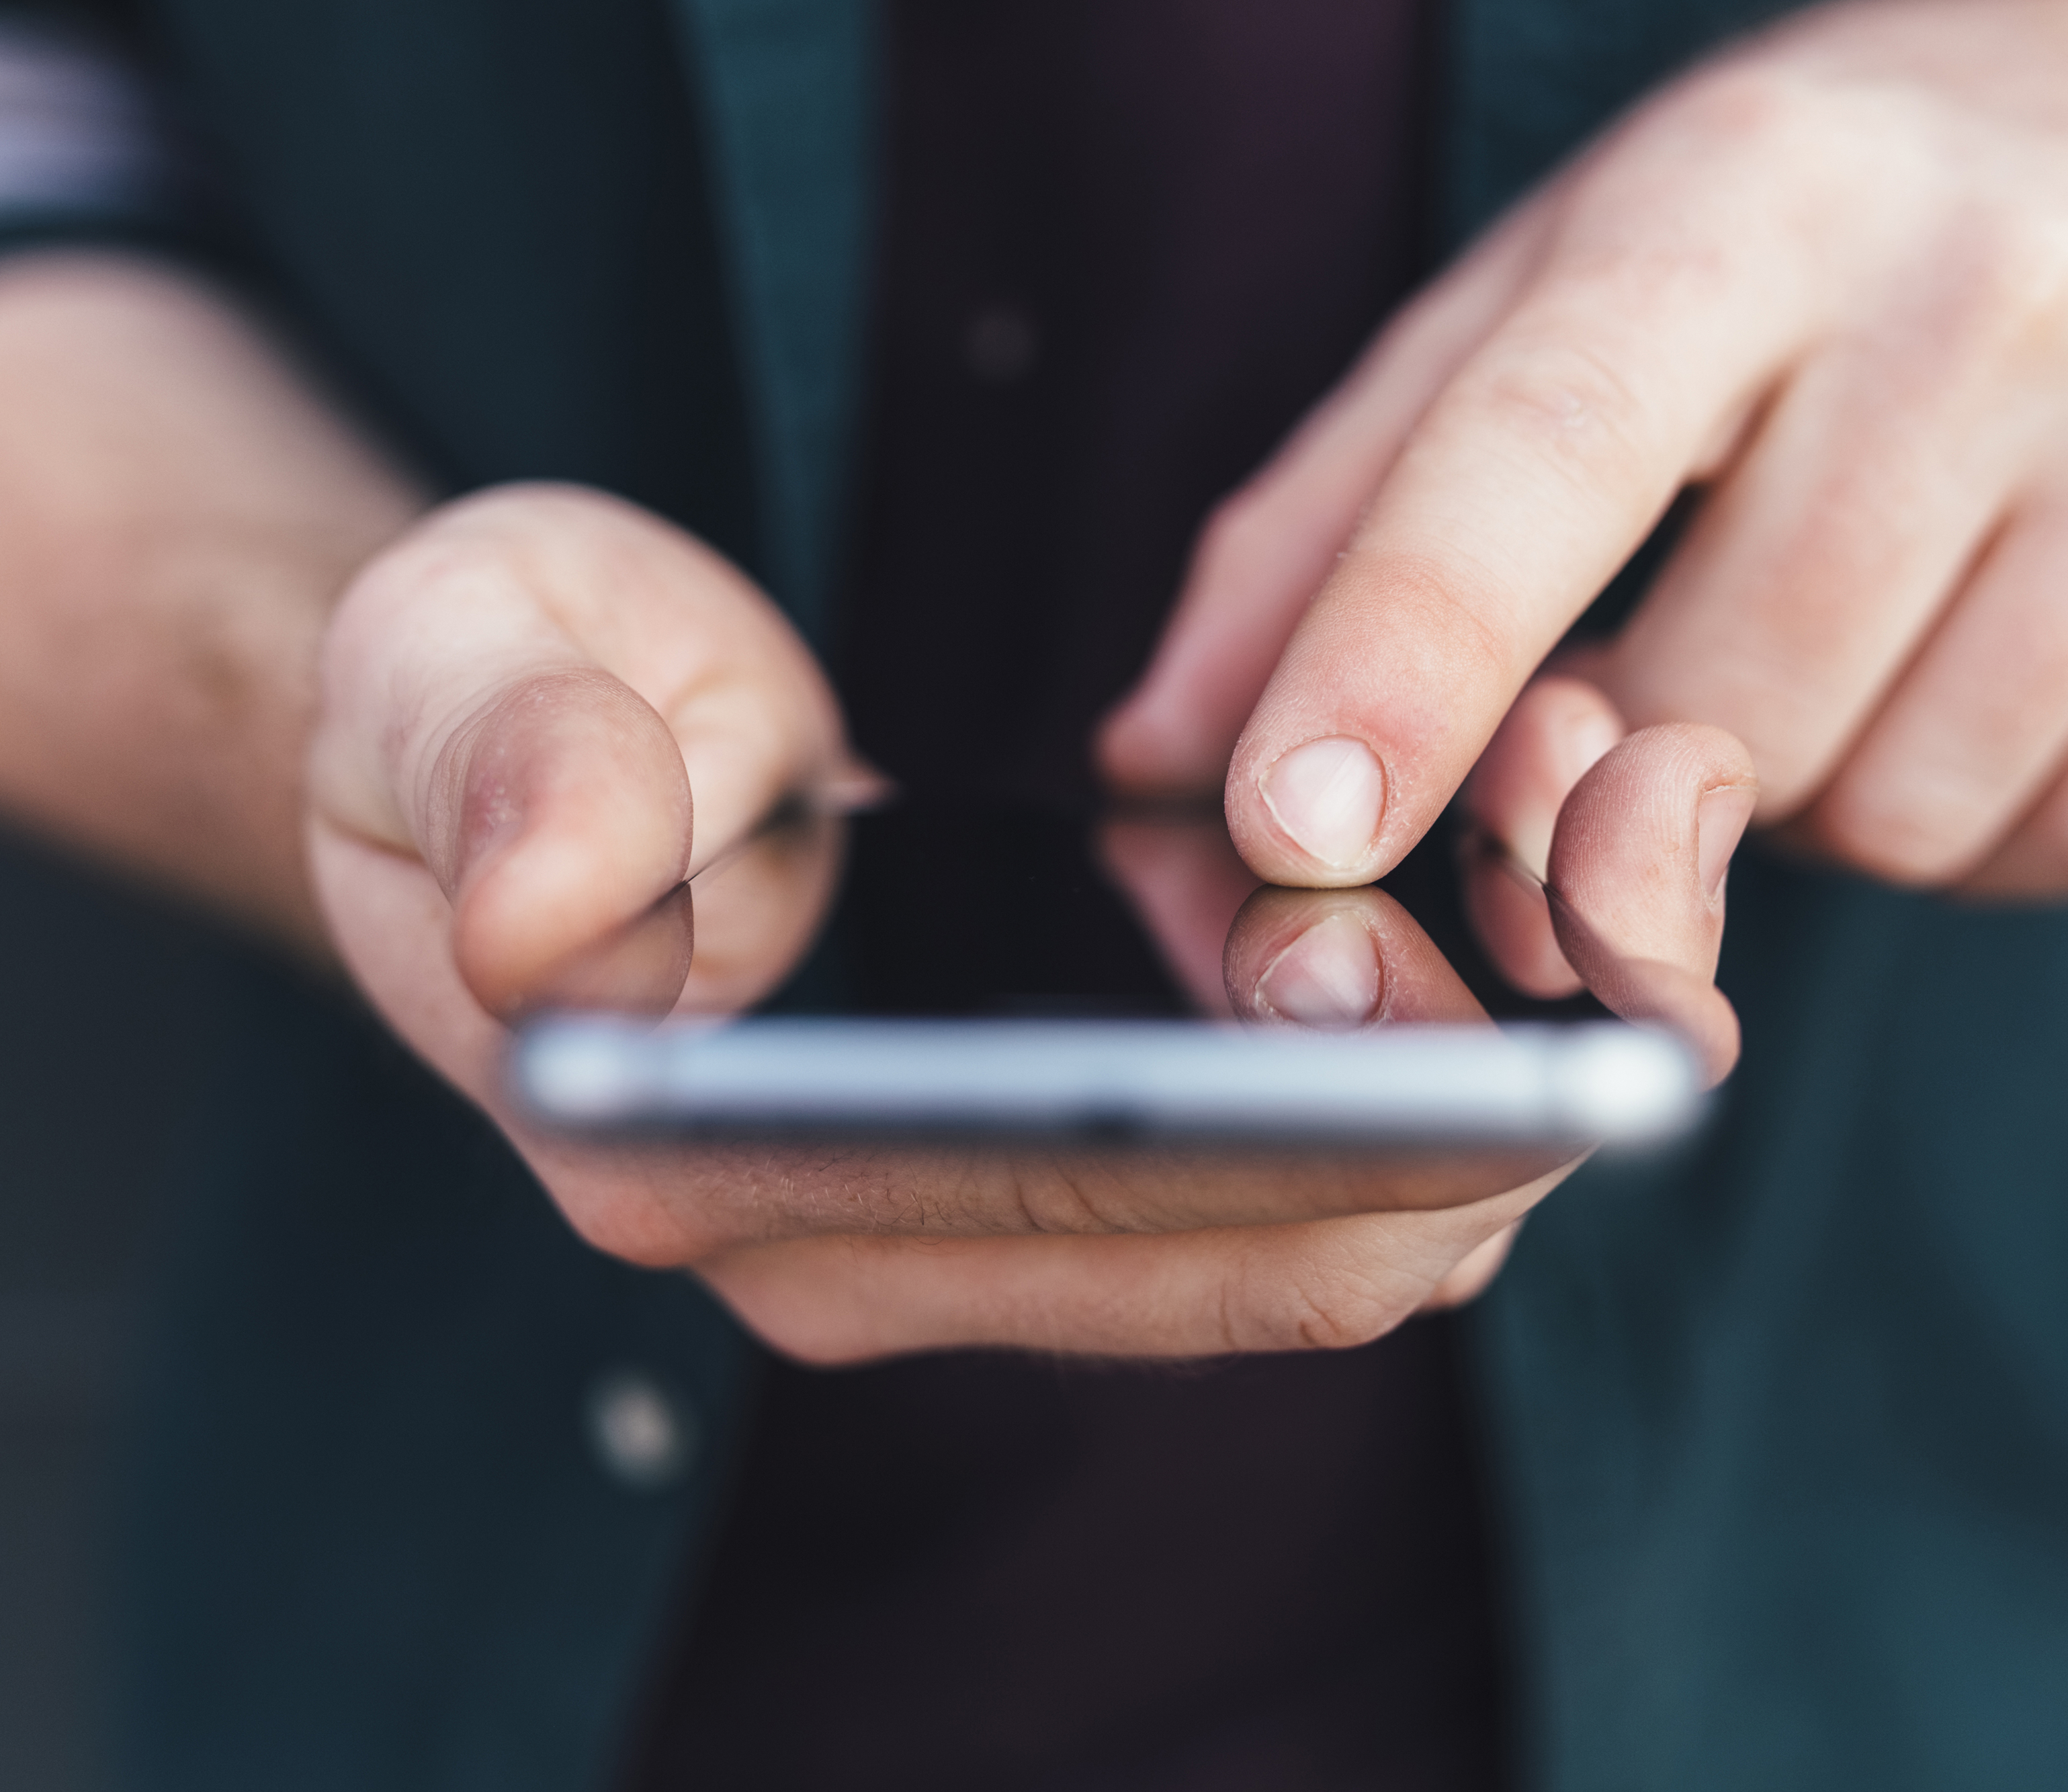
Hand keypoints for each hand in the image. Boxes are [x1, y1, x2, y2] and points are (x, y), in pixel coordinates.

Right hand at [306, 485, 1750, 1364]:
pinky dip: (1454, 1030)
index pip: (1108, 1216)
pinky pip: (1323, 1150)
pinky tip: (1494, 845)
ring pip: (1350, 1225)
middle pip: (1297, 1259)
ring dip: (1513, 1050)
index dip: (1358, 1132)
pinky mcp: (1063, 1152)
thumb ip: (500, 776)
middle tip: (1612, 823)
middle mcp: (878, 1248)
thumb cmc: (482, 700)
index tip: (1545, 995)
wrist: (511, 735)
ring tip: (1581, 795)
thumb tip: (539, 914)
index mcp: (726, 1170)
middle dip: (1507, 1083)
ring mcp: (982, 1217)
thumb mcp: (455, 669)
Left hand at [1099, 0, 2067, 902]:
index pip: (1545, 450)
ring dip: (1802, 792)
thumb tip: (1161, 760)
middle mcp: (1992, 288)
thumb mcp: (1528, 314)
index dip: (1405, 659)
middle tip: (1636, 676)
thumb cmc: (1787, 263)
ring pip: (1887, 809)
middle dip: (1616, 776)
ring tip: (1838, 618)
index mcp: (1747, 198)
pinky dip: (1982, 815)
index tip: (1287, 832)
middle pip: (1712, 713)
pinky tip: (1977, 658)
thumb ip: (1326, 529)